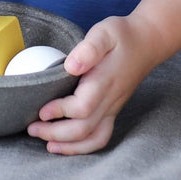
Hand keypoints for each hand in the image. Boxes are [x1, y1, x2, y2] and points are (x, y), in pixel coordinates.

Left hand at [27, 15, 154, 154]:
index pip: (82, 107)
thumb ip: (88, 49)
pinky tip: (67, 145)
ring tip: (47, 144)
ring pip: (94, 138)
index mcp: (104, 81)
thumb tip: (71, 66)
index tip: (41, 111)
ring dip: (69, 146)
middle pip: (84, 128)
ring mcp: (113, 108)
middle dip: (56, 133)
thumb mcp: (105, 33)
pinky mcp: (113, 110)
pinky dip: (83, 146)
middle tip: (32, 128)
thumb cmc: (122, 35)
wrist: (148, 42)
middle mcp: (110, 99)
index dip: (60, 112)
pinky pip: (101, 137)